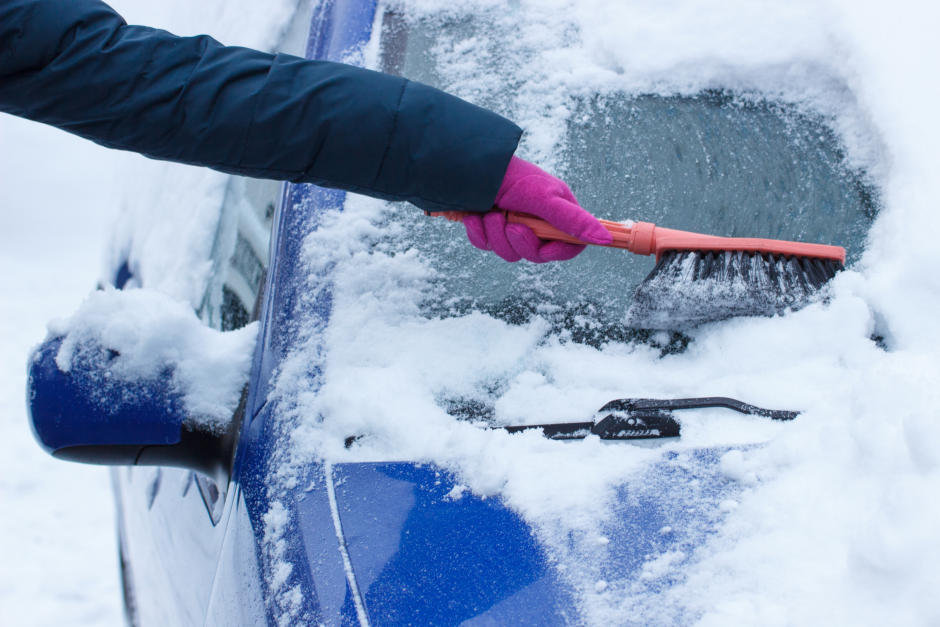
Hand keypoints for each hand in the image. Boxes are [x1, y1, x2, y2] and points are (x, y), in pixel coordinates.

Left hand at [463, 156, 611, 261]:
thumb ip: (574, 220)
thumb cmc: (512, 177)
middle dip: (519, 241)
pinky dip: (479, 233)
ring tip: (490, 213)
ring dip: (496, 235)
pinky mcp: (489, 228)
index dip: (557, 251)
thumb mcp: (546, 199)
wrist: (471, 167)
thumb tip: (606, 239)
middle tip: (510, 223)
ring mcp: (512, 225)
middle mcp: (536, 221)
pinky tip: (476, 216)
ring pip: (509, 252)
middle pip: (535, 254)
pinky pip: (487, 245)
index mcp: (557, 213)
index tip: (544, 247)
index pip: (568, 245)